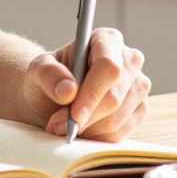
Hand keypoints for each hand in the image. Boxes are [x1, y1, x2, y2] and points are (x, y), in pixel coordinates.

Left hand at [21, 27, 150, 141]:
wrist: (55, 97)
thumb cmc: (49, 79)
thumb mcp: (37, 70)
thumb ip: (47, 74)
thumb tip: (68, 90)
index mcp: (106, 40)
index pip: (109, 67)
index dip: (92, 93)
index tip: (74, 115)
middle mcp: (130, 60)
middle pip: (114, 97)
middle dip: (84, 117)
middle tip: (57, 126)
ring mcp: (139, 86)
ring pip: (117, 118)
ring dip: (87, 129)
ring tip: (64, 125)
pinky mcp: (140, 110)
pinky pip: (121, 133)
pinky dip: (96, 137)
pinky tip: (81, 129)